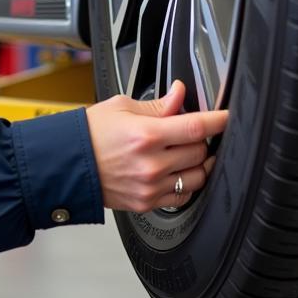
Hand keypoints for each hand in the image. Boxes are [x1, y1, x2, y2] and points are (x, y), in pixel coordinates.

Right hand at [86, 81, 227, 211]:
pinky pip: (183, 197)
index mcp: (146, 134)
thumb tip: (180, 94)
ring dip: (199, 163)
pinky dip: (187, 184)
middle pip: (200, 151)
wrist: (68, 164)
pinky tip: (177, 172)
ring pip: (198, 177)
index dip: (219, 119)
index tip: (228, 116)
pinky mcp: (147, 203)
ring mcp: (151, 186)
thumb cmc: (90, 134)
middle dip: (200, 138)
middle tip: (190, 131)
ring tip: (187, 152)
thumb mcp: (122, 107)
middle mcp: (151, 163)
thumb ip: (158, 104)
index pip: (196, 126)